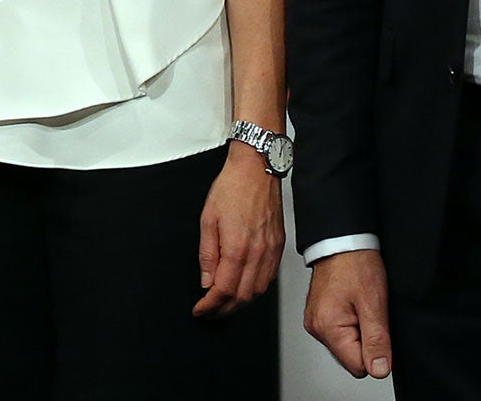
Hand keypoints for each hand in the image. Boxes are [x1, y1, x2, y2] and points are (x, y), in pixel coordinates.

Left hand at [193, 145, 285, 316]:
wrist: (256, 170)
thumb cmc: (232, 188)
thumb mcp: (207, 219)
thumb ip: (207, 254)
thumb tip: (206, 280)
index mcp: (237, 248)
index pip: (224, 290)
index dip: (210, 305)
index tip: (201, 310)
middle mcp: (258, 254)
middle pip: (242, 297)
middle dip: (223, 309)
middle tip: (210, 311)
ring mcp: (271, 252)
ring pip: (258, 292)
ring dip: (240, 302)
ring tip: (224, 302)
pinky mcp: (279, 247)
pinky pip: (269, 279)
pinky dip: (255, 289)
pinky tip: (244, 286)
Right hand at [304, 248, 392, 379]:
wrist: (342, 241)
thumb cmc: (355, 265)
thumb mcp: (374, 304)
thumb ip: (377, 341)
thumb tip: (379, 370)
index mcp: (327, 327)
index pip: (358, 367)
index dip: (375, 351)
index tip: (376, 327)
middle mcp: (316, 327)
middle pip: (351, 358)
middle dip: (366, 341)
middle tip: (368, 313)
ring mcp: (315, 321)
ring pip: (346, 346)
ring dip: (359, 331)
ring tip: (360, 306)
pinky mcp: (318, 315)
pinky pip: (340, 333)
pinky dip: (351, 323)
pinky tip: (353, 304)